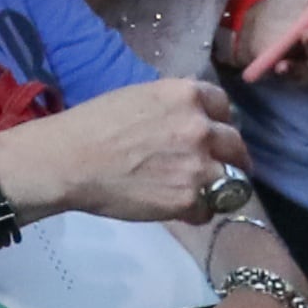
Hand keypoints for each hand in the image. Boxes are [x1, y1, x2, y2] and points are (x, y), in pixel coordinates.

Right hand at [16, 71, 242, 222]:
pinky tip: (179, 209)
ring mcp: (199, 164)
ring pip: (233, 180)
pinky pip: (209, 209)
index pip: (224, 106)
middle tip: (215, 168)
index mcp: (187, 95)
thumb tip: (189, 117)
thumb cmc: (94, 124)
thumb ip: (173, 105)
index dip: (218, 121)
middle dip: (229, 156)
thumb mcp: (140, 97)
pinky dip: (197, 212)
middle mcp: (201, 127)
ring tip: (200, 193)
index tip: (212, 133)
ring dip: (219, 187)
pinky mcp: (189, 199)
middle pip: (235, 144)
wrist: (71, 160)